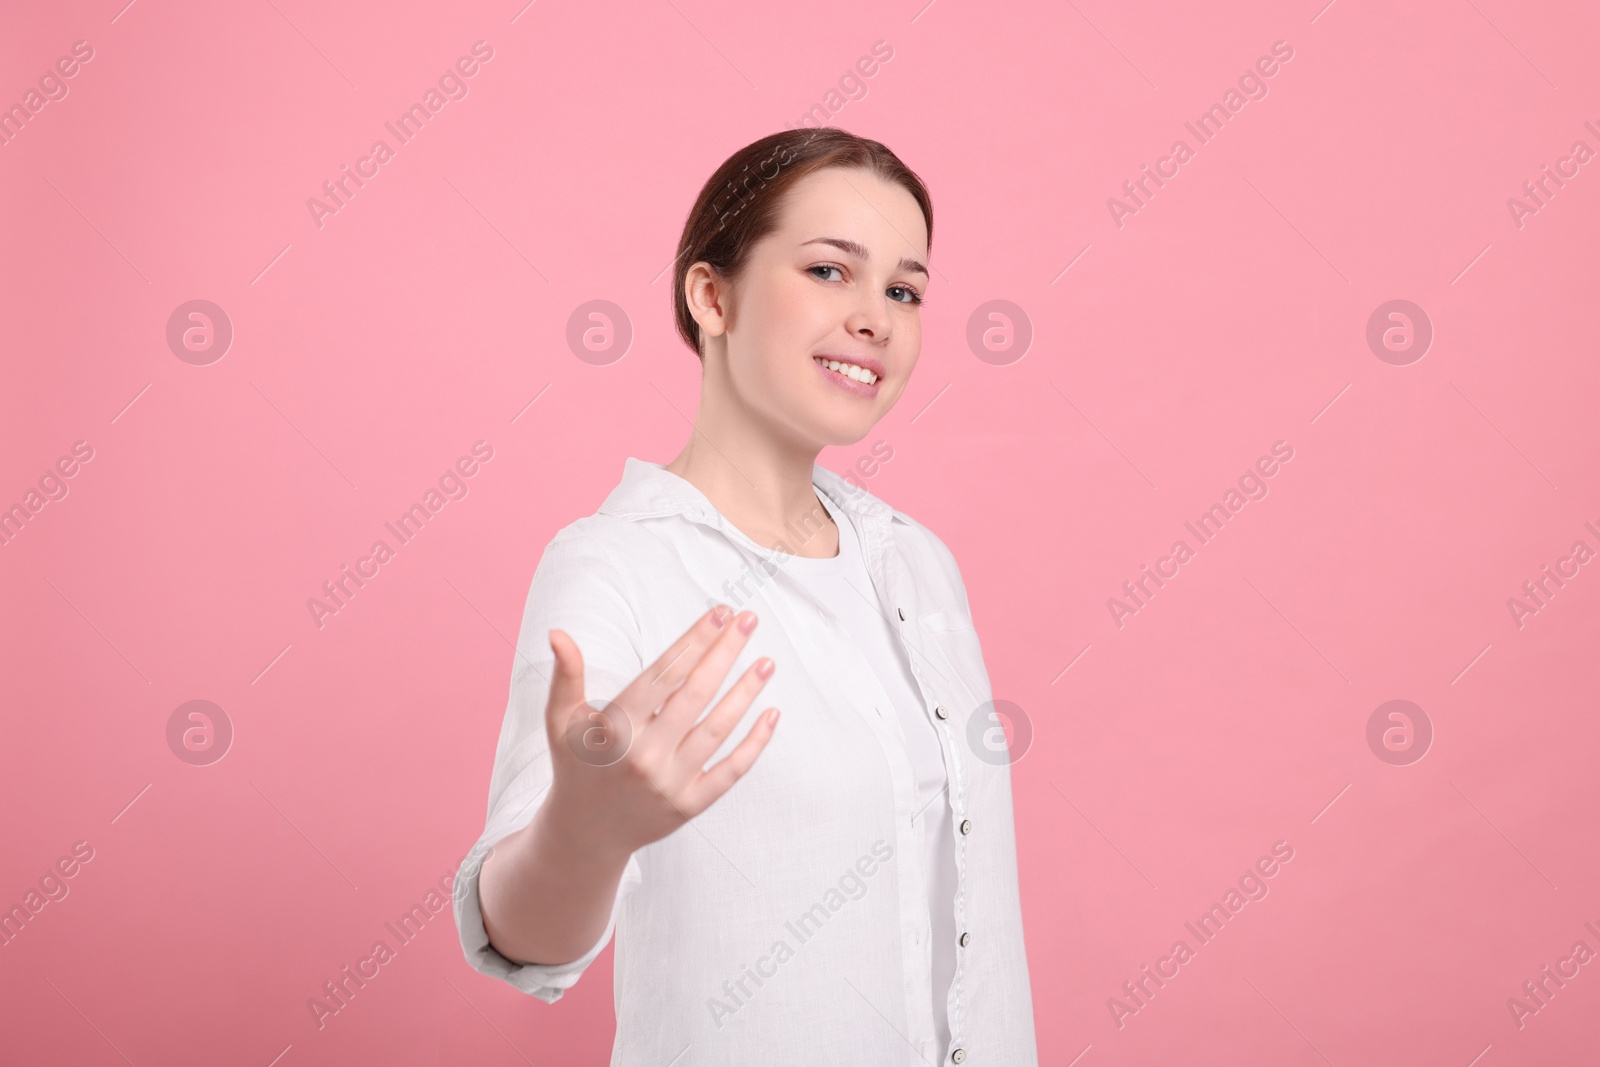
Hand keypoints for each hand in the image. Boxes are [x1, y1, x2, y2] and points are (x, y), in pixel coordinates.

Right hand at [539, 605, 779, 860]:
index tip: (720, 612)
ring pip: (718, 729)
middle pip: (695, 694)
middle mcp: (645, 755)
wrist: (584, 834)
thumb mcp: (560, 721)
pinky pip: (730, 772)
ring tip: (767, 661)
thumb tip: (558, 634)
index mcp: (616, 728)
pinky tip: (772, 713)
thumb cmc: (577, 765)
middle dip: (725, 653)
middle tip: (749, 619)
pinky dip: (754, 744)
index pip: (664, 674)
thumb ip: (565, 676)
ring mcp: (670, 783)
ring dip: (746, 692)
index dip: (695, 640)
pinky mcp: (689, 806)